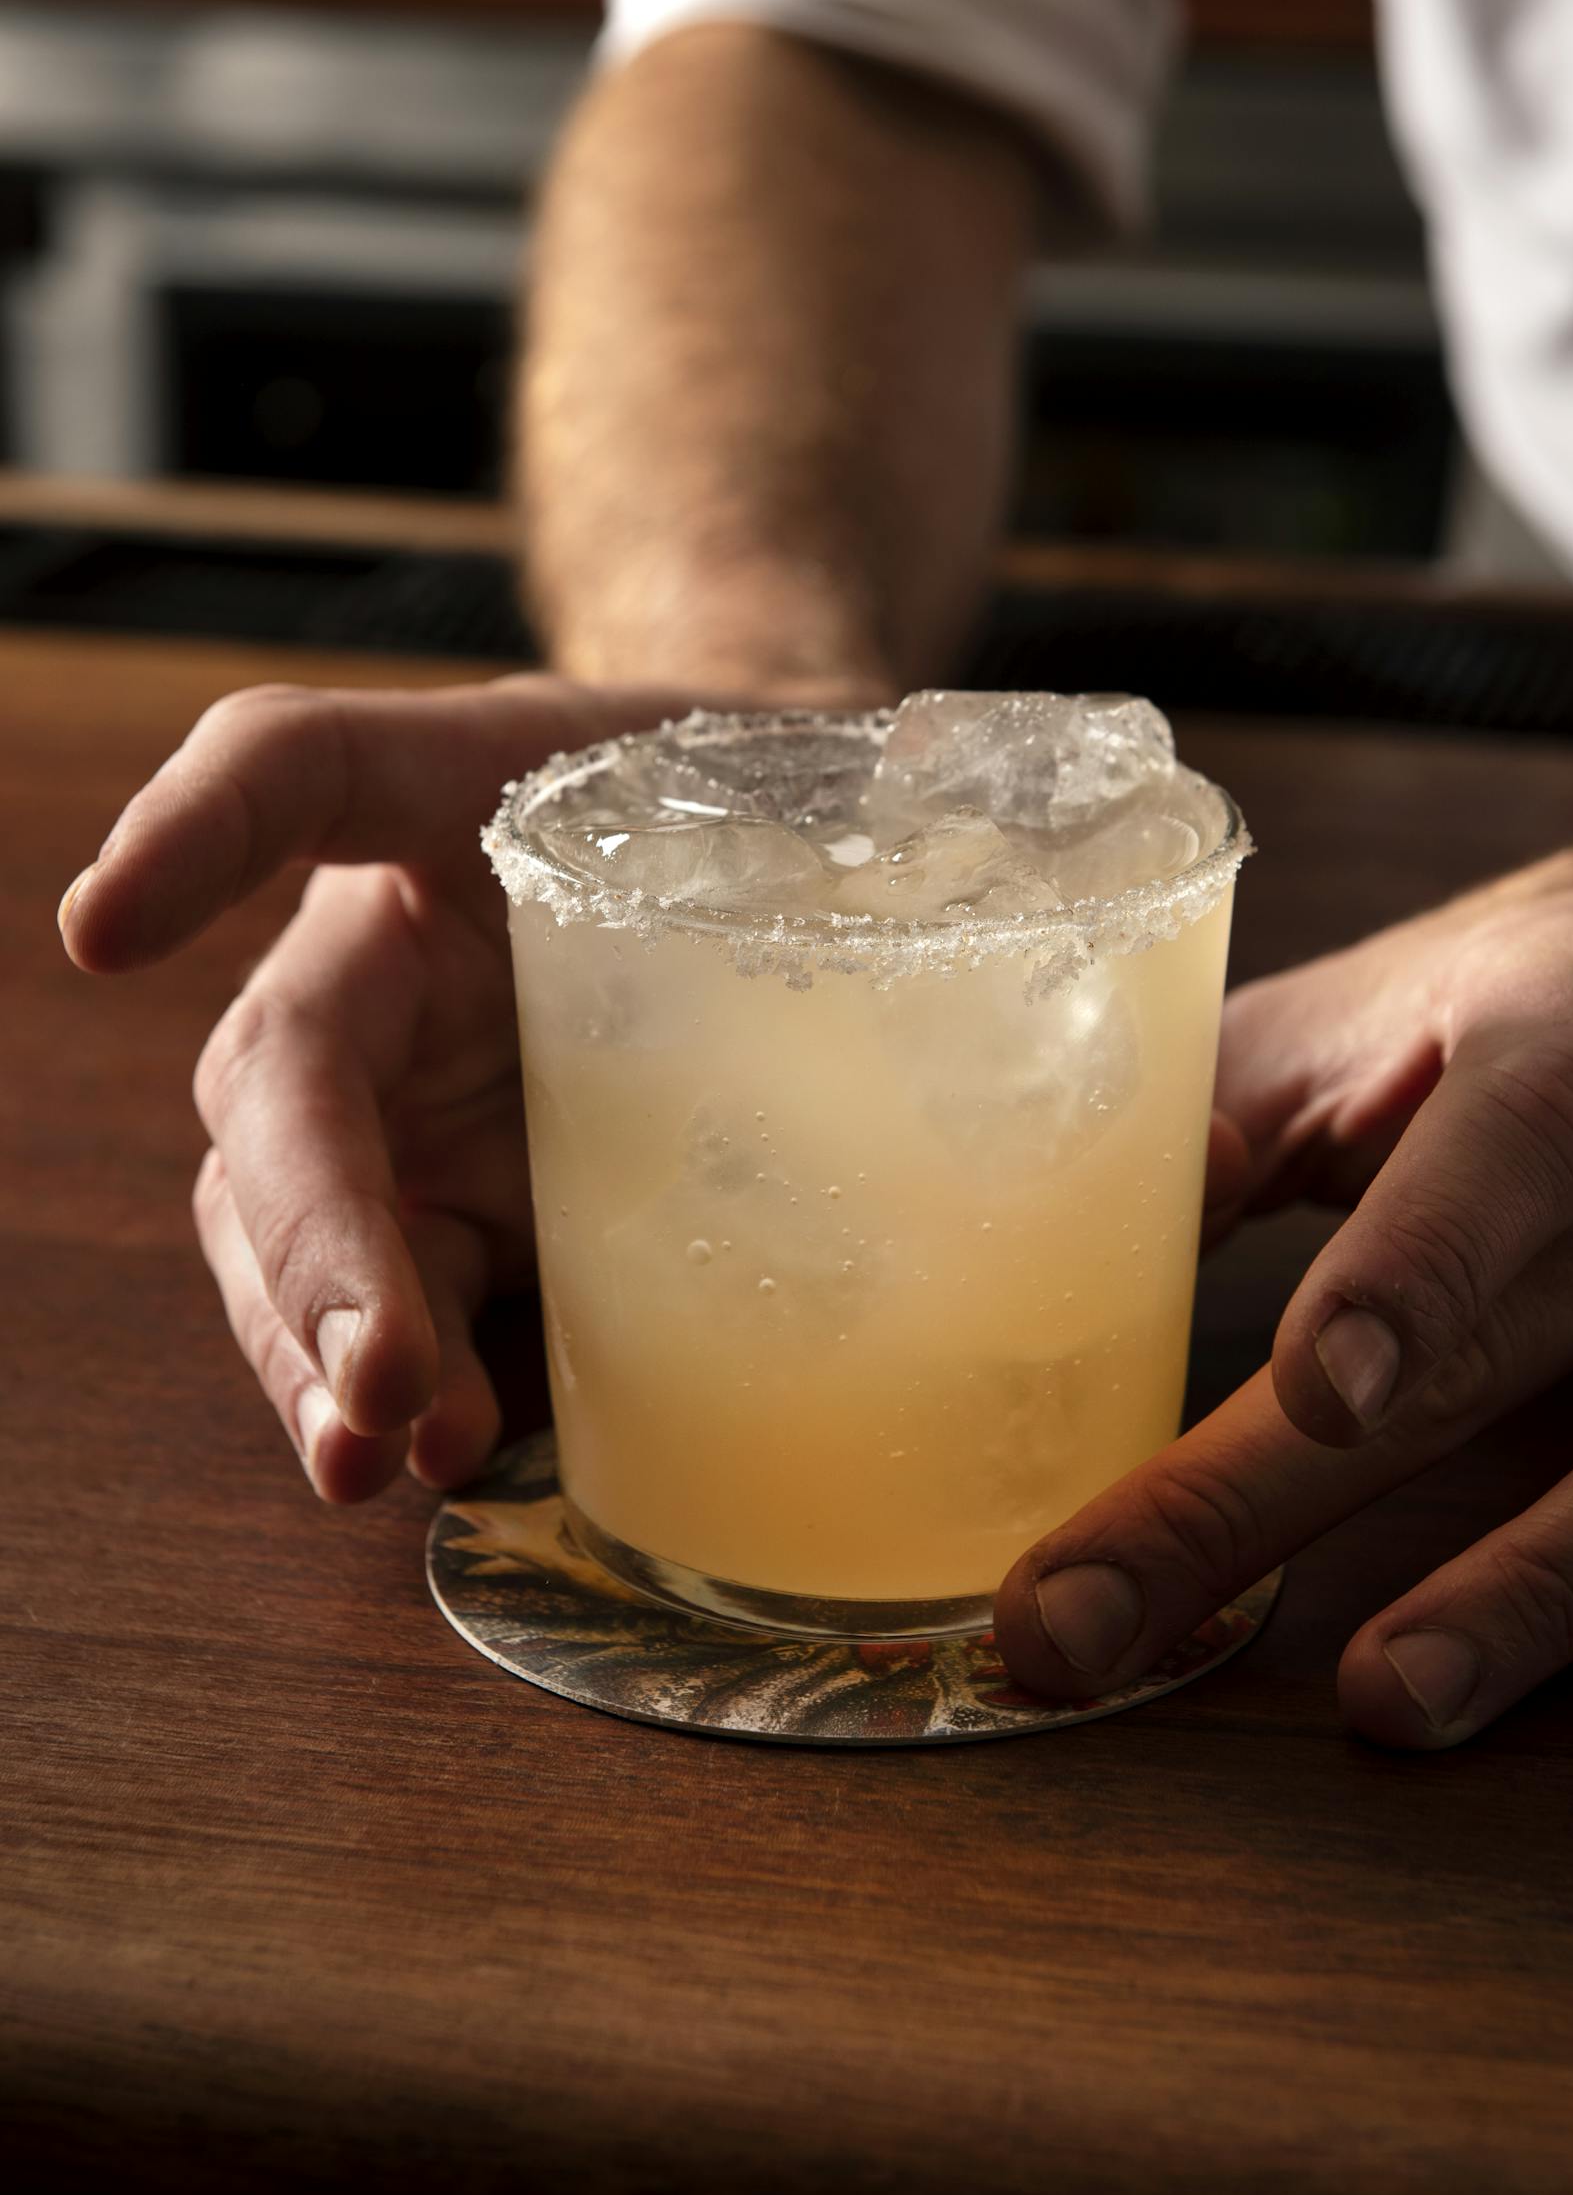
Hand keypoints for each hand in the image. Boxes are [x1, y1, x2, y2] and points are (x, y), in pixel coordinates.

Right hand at [59, 674, 698, 1500]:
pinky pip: (417, 1325)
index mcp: (422, 822)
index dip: (195, 838)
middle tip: (370, 1367)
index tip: (106, 930)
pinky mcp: (478, 1238)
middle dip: (310, 1246)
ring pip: (302, 1249)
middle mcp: (378, 993)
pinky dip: (422, 1395)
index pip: (289, 781)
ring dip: (327, 1355)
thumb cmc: (715, 804)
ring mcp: (414, 1132)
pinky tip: (457, 1456)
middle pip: (279, 1108)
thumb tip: (844, 789)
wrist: (775, 891)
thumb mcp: (720, 738)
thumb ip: (753, 747)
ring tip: (384, 1441)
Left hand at [995, 834, 1572, 1742]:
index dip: (1420, 1261)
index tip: (1313, 1394)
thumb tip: (1056, 1245)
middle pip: (1525, 1332)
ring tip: (1388, 1701)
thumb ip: (1222, 1110)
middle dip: (1300, 1493)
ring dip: (1547, 1587)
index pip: (1512, 1134)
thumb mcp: (1374, 1010)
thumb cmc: (1527, 1003)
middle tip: (1114, 1620)